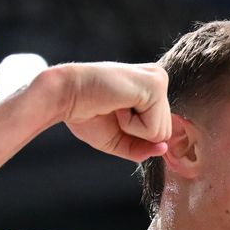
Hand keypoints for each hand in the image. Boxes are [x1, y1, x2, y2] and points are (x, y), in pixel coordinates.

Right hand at [54, 62, 171, 162]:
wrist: (65, 95)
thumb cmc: (86, 113)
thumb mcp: (119, 138)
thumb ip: (142, 147)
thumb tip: (163, 149)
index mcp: (151, 89)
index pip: (160, 131)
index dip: (135, 135)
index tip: (113, 114)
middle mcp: (159, 80)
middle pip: (164, 133)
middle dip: (135, 133)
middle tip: (113, 110)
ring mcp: (159, 80)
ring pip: (161, 133)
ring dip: (132, 128)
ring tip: (114, 106)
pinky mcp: (155, 85)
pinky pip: (153, 129)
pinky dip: (130, 125)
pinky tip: (116, 105)